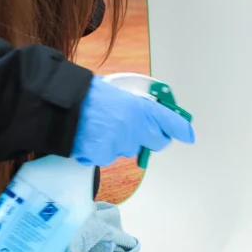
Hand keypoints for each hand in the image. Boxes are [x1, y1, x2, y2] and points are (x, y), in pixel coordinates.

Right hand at [70, 77, 195, 166]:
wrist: (63, 105)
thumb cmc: (89, 95)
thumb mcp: (120, 95)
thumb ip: (137, 109)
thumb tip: (148, 119)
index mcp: (141, 108)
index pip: (170, 122)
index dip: (181, 129)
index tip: (188, 135)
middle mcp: (134, 128)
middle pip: (156, 142)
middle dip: (149, 137)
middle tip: (135, 129)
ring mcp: (119, 144)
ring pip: (128, 149)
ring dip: (120, 142)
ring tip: (101, 126)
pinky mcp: (103, 156)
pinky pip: (107, 157)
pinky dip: (100, 149)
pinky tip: (90, 136)